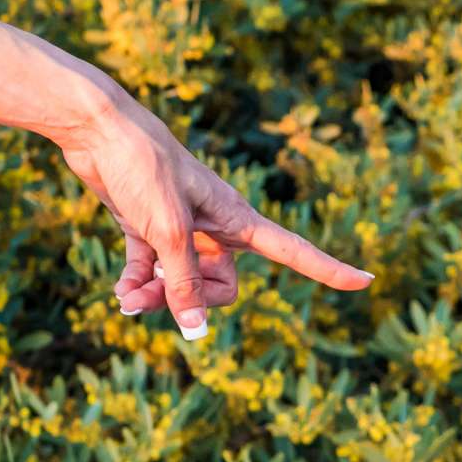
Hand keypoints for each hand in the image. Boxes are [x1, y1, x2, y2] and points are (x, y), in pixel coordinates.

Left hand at [53, 90, 371, 336]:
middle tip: (155, 297)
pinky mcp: (146, 227)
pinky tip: (120, 293)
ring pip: (180, 281)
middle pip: (220, 284)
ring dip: (155, 295)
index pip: (293, 251)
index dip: (328, 269)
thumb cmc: (143, 169)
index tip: (365, 282)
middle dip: (189, 299)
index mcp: (236, 218)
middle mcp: (213, 226)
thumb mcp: (168, 232)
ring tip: (127, 299)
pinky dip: (136, 282)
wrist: (97, 129)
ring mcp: (180, 227)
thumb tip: (198, 332)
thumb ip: (183, 283)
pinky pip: (150, 269)